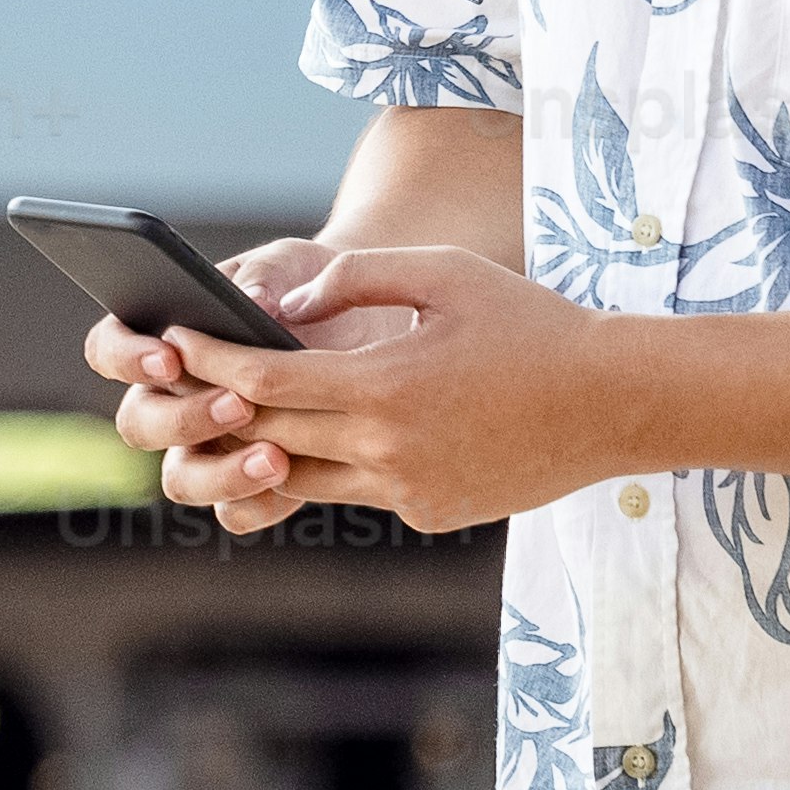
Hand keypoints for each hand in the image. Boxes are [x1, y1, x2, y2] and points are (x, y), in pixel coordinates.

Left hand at [180, 236, 657, 537]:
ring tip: (236, 411)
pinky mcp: (426, 515)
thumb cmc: (532, 324)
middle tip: (182, 376)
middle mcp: (385, 449)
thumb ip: (357, 277)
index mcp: (383, 387)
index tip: (174, 338)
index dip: (208, 359)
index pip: (262, 380)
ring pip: (302, 475)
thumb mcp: (445, 274)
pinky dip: (336, 464)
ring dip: (266, 445)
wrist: (615, 403)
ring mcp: (406, 490)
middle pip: (267, 433)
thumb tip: (284, 305)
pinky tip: (329, 434)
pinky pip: (357, 492)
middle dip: (217, 403)